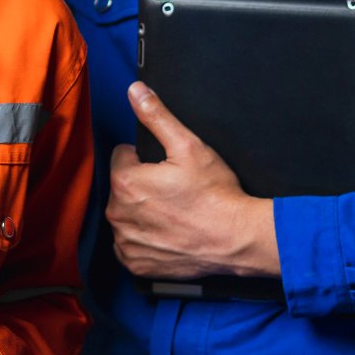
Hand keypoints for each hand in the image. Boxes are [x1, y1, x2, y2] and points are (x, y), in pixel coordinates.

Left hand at [107, 82, 279, 279]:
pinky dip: (144, 240)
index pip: (122, 157)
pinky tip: (168, 234)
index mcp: (124, 182)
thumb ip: (157, 116)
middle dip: (141, 186)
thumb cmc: (215, 194)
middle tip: (174, 191)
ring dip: (142, 213)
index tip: (167, 169)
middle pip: (122, 188)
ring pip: (125, 216)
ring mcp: (125, 242)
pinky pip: (130, 245)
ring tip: (174, 213)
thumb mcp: (189, 146)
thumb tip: (135, 90)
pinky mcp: (136, 263)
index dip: (145, 160)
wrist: (237, 239)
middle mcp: (117, 214)